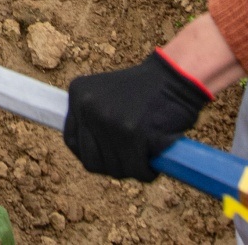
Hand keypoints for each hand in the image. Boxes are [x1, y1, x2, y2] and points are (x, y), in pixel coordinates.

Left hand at [62, 51, 211, 182]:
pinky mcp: (132, 135)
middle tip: (130, 158)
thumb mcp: (107, 95)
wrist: (175, 77)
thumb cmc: (147, 90)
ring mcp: (109, 122)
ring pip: (115, 168)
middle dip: (112, 165)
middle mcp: (88, 108)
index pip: (71, 140)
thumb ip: (93, 118)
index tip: (106, 156)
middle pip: (91, 160)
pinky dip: (147, 171)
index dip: (90, 154)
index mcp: (79, 95)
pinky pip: (137, 170)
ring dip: (132, 168)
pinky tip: (154, 159)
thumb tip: (88, 153)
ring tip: (144, 153)